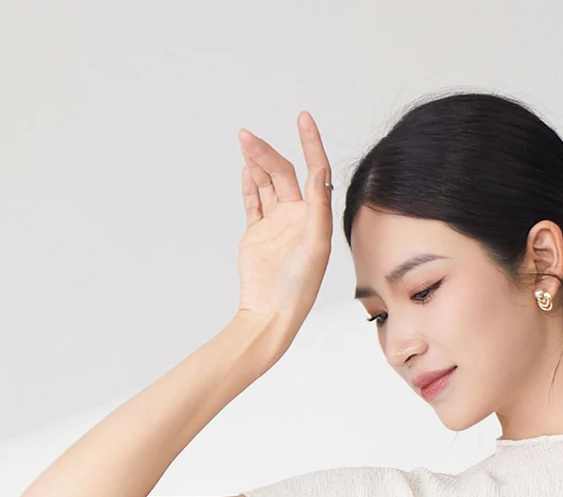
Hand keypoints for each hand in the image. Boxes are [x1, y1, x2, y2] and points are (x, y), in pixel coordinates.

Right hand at [234, 113, 333, 335]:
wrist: (271, 312)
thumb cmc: (299, 287)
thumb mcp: (315, 246)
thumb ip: (317, 209)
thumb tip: (318, 174)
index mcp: (315, 218)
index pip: (315, 172)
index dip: (310, 143)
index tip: (303, 118)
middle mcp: (298, 218)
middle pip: (284, 174)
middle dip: (266, 153)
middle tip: (247, 138)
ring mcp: (276, 225)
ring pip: (267, 183)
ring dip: (256, 162)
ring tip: (244, 143)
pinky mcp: (257, 234)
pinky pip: (254, 202)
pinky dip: (250, 185)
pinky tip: (246, 169)